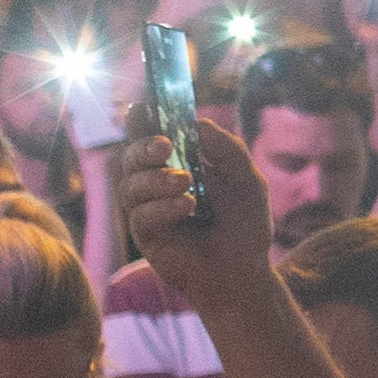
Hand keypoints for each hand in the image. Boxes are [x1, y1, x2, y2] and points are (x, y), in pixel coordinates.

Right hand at [116, 110, 277, 308]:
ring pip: (130, 184)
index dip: (141, 121)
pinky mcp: (146, 236)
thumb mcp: (247, 180)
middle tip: (164, 146)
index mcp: (179, 164)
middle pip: (131, 157)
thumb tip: (198, 123)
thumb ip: (227, 149)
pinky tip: (187, 206)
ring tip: (186, 182)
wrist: (245, 271)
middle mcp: (157, 184)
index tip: (142, 107)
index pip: (152, 136)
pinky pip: (141, 215)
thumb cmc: (245, 224)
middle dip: (143, 146)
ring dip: (156, 179)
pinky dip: (162, 206)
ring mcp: (148, 209)